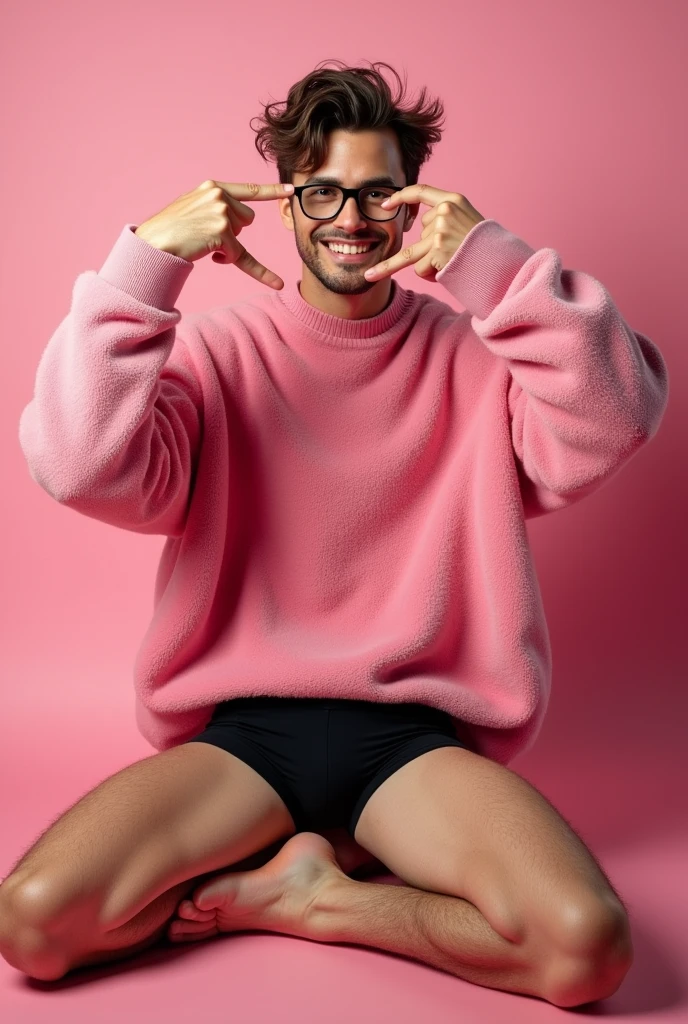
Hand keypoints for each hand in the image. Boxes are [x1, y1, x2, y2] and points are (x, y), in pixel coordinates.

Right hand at [135, 179, 294, 288]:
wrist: (153, 241)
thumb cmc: (169, 229)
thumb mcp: (192, 207)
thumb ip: (215, 207)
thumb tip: (240, 220)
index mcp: (212, 187)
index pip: (249, 189)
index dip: (272, 191)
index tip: (291, 191)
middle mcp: (218, 196)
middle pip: (247, 220)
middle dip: (233, 232)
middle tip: (206, 237)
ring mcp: (221, 213)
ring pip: (241, 237)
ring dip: (227, 246)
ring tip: (202, 245)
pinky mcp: (222, 233)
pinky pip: (240, 256)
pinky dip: (257, 271)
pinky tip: (273, 282)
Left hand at [363, 185, 484, 282]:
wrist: (501, 260)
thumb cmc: (485, 246)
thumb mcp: (467, 221)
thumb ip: (446, 218)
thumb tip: (419, 226)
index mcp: (453, 200)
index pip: (421, 191)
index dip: (400, 197)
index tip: (384, 205)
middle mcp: (445, 211)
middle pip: (421, 233)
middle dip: (430, 250)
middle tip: (451, 257)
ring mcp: (440, 229)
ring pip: (415, 253)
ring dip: (410, 266)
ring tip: (376, 275)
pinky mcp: (437, 248)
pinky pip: (420, 267)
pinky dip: (430, 274)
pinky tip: (448, 270)